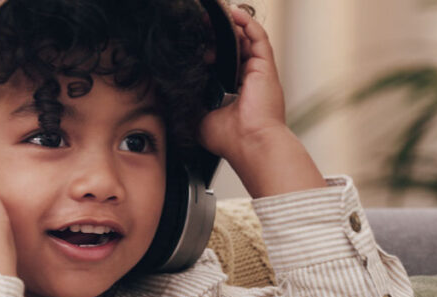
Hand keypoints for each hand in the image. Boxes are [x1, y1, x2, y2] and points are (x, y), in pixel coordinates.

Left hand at [199, 6, 325, 196]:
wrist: (248, 144)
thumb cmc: (228, 139)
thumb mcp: (198, 118)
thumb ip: (189, 102)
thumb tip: (171, 91)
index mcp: (232, 93)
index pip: (220, 64)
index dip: (207, 50)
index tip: (191, 43)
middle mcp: (246, 81)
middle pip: (232, 48)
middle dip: (215, 34)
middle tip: (198, 25)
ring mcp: (257, 72)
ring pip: (245, 39)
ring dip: (229, 26)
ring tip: (210, 16)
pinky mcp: (265, 66)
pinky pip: (258, 37)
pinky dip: (246, 23)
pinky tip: (233, 13)